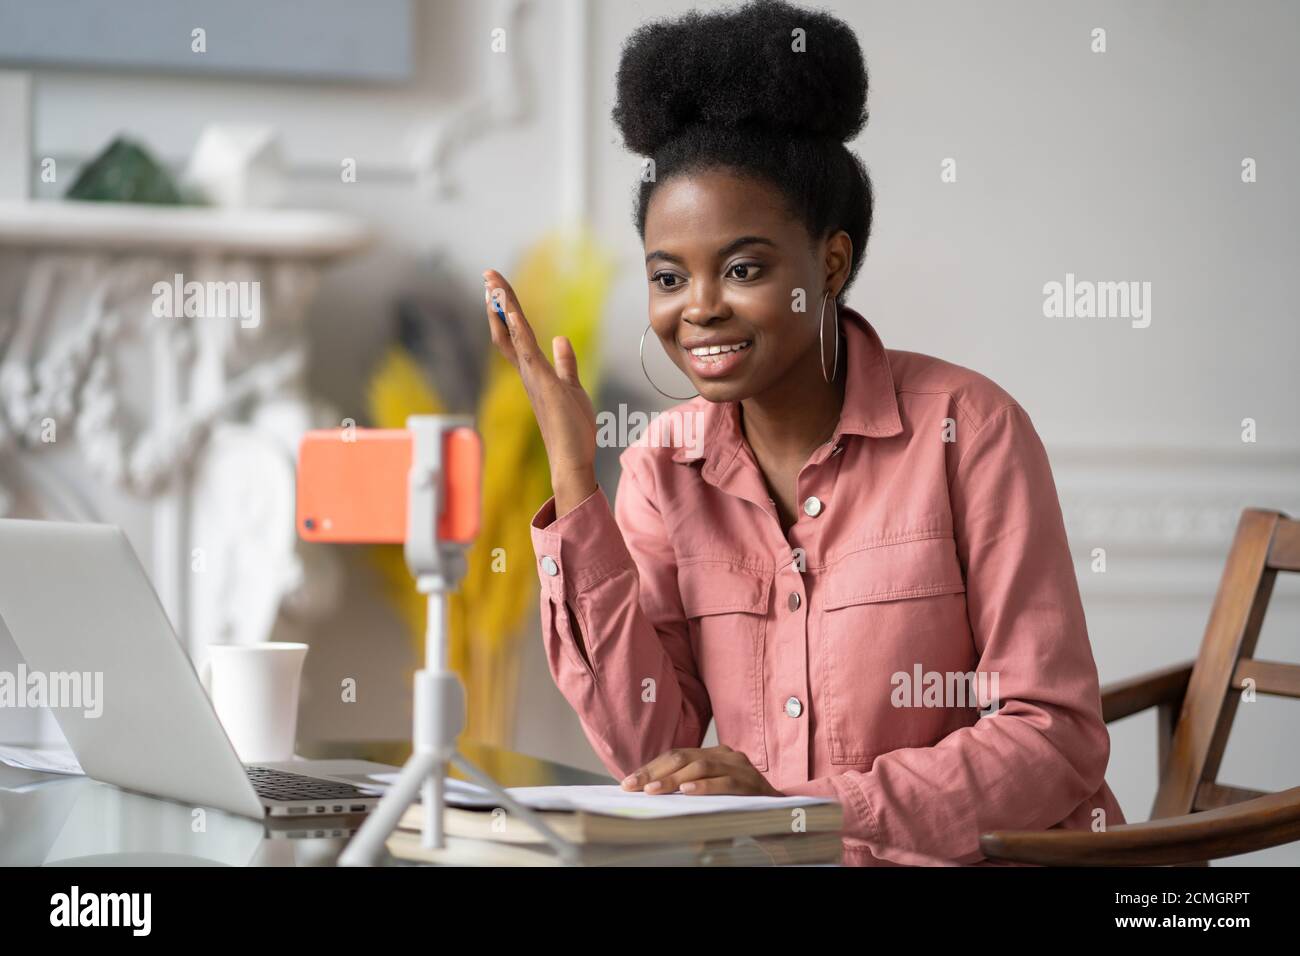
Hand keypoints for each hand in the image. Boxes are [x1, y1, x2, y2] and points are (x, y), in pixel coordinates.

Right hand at [482, 269, 596, 481]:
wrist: (572, 458)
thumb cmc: (572, 428)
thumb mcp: (571, 386)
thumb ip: (565, 363)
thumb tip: (561, 340)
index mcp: (533, 372)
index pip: (515, 335)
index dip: (506, 311)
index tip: (498, 288)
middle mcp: (526, 373)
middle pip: (506, 331)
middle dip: (498, 303)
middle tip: (488, 275)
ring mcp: (532, 378)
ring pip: (512, 336)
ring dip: (504, 309)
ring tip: (493, 283)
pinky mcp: (542, 384)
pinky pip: (527, 352)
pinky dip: (518, 331)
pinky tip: (513, 312)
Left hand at [619, 745, 784, 796]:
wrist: (787, 815)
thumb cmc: (742, 805)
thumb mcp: (712, 793)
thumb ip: (688, 788)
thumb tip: (650, 793)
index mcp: (714, 754)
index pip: (676, 755)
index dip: (651, 768)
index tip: (627, 783)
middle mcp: (726, 755)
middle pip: (684, 757)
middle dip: (655, 772)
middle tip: (633, 786)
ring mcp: (740, 767)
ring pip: (701, 766)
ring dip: (673, 779)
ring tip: (653, 791)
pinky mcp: (752, 783)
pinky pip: (725, 782)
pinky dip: (705, 786)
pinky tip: (687, 792)